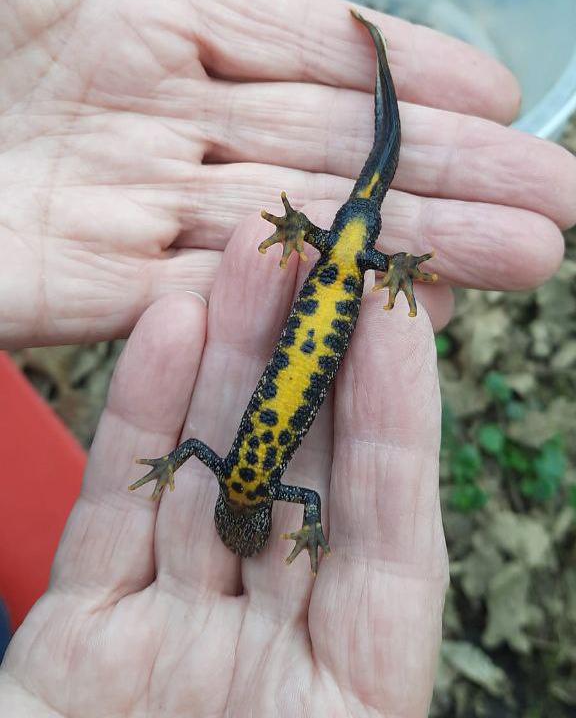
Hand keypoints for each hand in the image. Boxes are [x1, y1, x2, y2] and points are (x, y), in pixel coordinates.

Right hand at [0, 216, 446, 716]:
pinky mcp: (83, 634)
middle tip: (315, 258)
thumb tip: (394, 566)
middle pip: (300, 484)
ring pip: (208, 473)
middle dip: (307, 367)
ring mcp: (173, 638)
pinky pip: (118, 507)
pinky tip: (162, 332)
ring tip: (238, 266)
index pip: (391, 534)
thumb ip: (355, 688)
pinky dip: (140, 417)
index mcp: (351, 704)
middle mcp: (268, 658)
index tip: (397, 318)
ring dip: (223, 365)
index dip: (397, 423)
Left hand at [1, 0, 573, 348]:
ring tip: (526, 254)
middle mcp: (136, 112)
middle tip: (558, 203)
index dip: (395, 67)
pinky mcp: (68, 287)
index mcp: (114, 11)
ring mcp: (111, 202)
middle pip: (313, 145)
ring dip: (407, 241)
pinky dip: (291, 289)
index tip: (499, 95)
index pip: (287, 39)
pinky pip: (201, 284)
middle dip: (441, 172)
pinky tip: (386, 298)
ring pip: (285, 224)